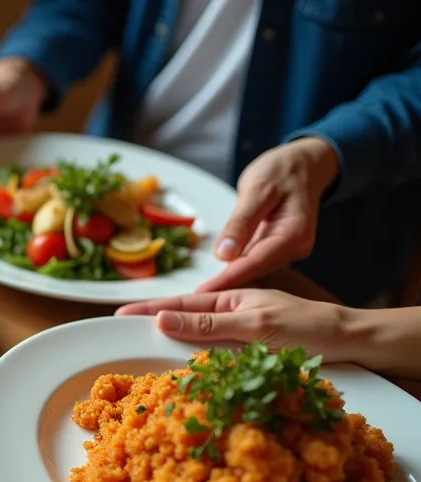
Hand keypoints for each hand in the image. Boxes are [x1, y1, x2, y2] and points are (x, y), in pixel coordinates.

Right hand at [116, 289, 351, 358]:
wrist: (349, 342)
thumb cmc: (307, 328)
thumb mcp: (254, 325)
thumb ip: (208, 324)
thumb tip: (163, 319)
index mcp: (230, 299)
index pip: (180, 305)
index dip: (149, 311)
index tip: (118, 316)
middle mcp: (232, 315)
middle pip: (184, 320)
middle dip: (153, 325)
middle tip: (120, 335)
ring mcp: (241, 334)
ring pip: (197, 338)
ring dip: (171, 343)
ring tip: (141, 349)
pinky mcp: (250, 354)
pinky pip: (214, 354)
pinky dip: (194, 358)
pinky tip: (183, 367)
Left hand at [196, 137, 338, 292]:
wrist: (303, 163)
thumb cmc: (280, 171)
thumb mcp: (257, 190)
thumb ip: (241, 222)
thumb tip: (225, 254)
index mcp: (294, 233)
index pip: (255, 262)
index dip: (227, 280)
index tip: (202, 295)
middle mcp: (295, 247)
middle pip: (255, 271)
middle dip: (225, 286)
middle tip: (193, 303)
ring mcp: (288, 249)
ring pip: (254, 269)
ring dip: (229, 281)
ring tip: (198, 299)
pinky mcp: (278, 248)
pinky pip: (255, 261)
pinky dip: (236, 269)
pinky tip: (216, 281)